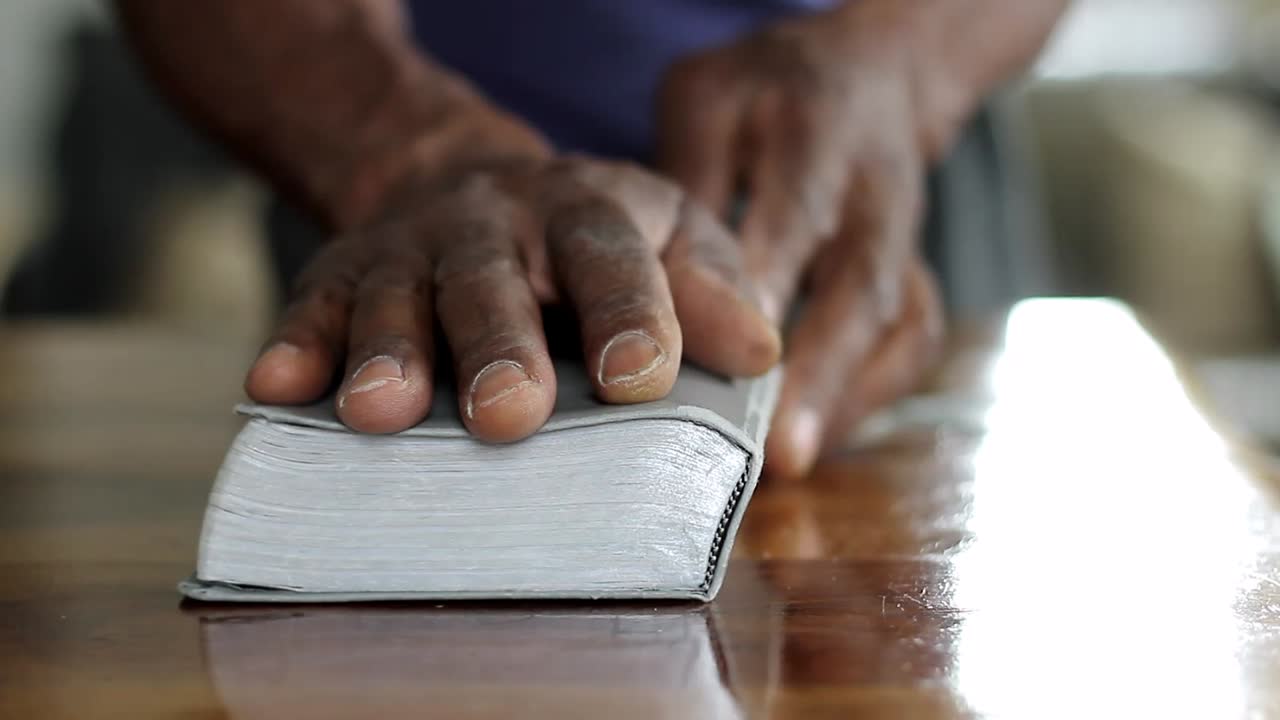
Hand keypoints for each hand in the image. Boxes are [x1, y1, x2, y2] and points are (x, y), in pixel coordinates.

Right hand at [244, 155, 780, 440]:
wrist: (474, 189)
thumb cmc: (592, 241)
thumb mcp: (667, 239)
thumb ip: (712, 289)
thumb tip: (763, 352)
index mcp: (587, 214)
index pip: (610, 255)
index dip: (630, 311)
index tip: (645, 376)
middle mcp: (492, 225)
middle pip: (493, 281)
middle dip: (499, 346)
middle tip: (511, 413)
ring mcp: (408, 250)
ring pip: (394, 296)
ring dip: (386, 352)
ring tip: (380, 412)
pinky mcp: (340, 275)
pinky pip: (309, 308)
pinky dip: (293, 347)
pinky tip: (274, 388)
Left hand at [658, 3, 954, 478]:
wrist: (871, 75)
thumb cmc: (766, 93)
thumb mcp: (707, 103)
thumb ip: (690, 185)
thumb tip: (659, 281)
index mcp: (820, 137)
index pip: (795, 225)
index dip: (768, 302)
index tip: (733, 372)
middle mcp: (877, 193)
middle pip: (865, 291)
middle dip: (824, 377)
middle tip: (778, 455)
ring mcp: (908, 239)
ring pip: (903, 327)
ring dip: (851, 400)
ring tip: (792, 463)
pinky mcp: (917, 275)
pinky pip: (909, 345)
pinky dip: (867, 398)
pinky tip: (814, 438)